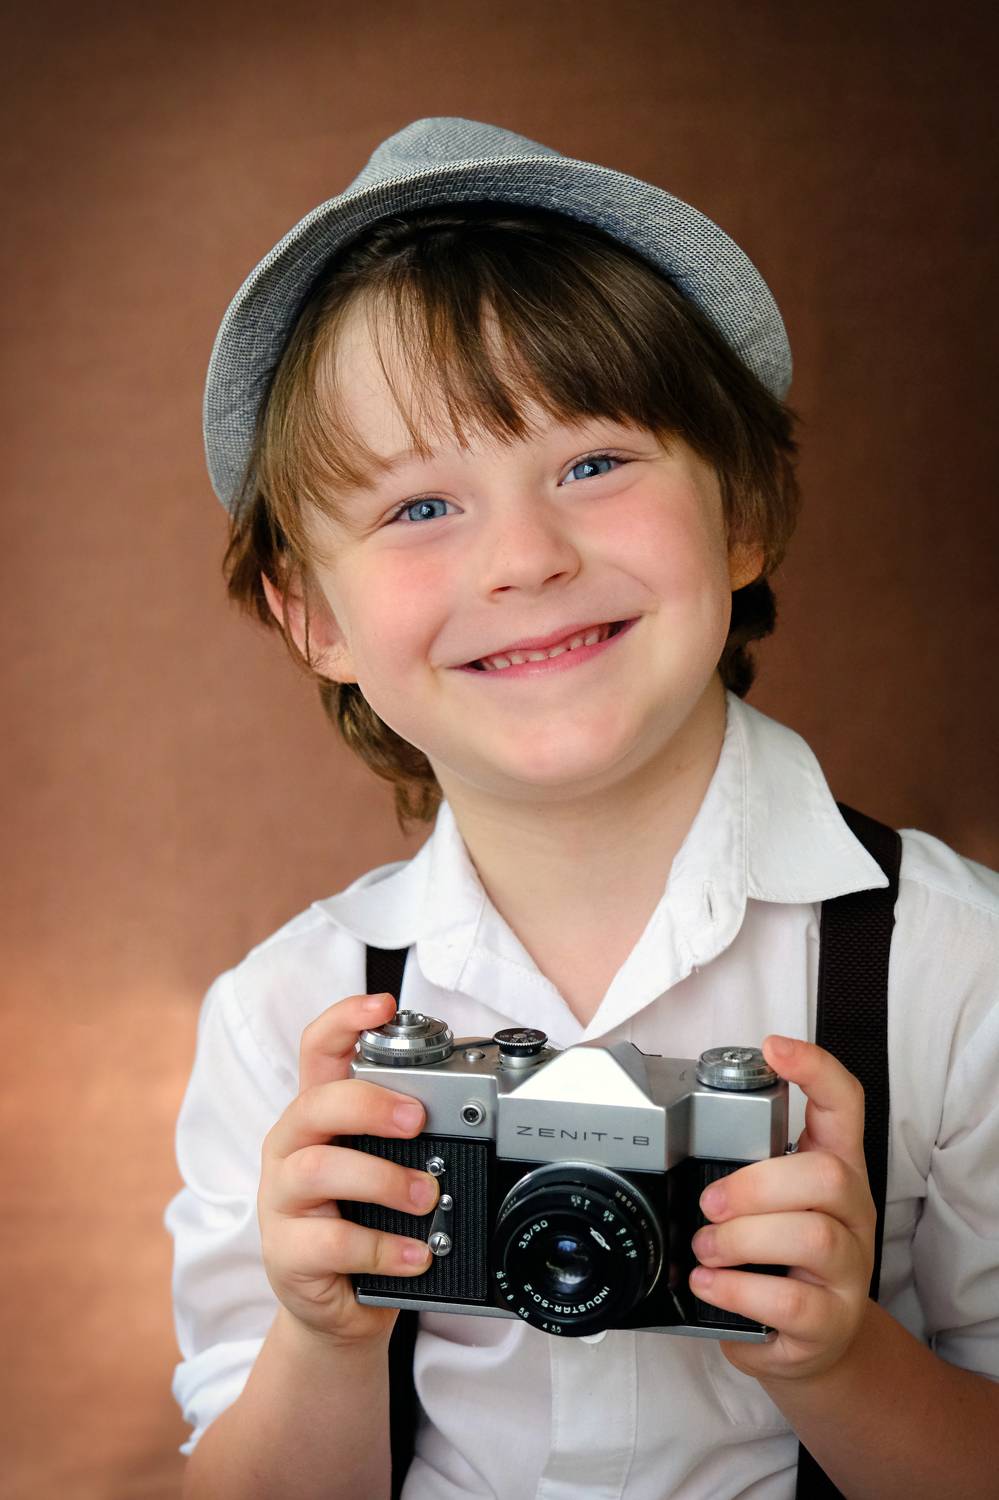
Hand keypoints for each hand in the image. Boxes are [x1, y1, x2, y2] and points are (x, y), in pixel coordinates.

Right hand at [257, 992, 438, 1347]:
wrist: (336, 1306)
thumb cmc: (361, 1219)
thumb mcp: (381, 1163)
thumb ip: (406, 1128)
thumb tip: (468, 1098)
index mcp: (316, 1115)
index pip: (317, 1050)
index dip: (345, 1020)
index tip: (384, 1004)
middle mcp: (291, 1148)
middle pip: (316, 1103)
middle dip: (370, 1103)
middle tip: (417, 1118)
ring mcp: (282, 1201)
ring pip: (319, 1168)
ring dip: (383, 1178)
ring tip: (425, 1197)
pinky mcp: (286, 1254)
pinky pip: (333, 1242)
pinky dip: (384, 1247)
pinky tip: (416, 1254)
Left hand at [688, 1034, 876, 1381]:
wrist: (812, 1343)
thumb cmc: (778, 1258)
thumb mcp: (769, 1200)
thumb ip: (740, 1161)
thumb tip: (672, 1126)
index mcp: (834, 1166)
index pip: (844, 1103)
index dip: (816, 1069)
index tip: (775, 1047)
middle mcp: (851, 1211)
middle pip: (825, 1173)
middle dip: (754, 1183)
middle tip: (708, 1203)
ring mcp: (849, 1269)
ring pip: (811, 1236)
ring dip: (742, 1238)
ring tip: (706, 1250)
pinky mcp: (831, 1322)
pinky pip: (791, 1302)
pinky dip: (738, 1291)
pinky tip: (710, 1285)